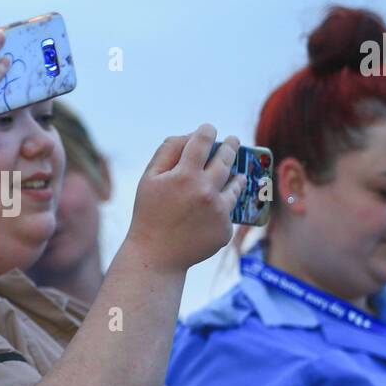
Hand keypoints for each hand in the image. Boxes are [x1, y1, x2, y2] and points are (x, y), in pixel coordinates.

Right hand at [123, 124, 244, 271]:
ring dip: (237, 174)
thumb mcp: (149, 179)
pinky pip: (230, 209)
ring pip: (237, 183)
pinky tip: (214, 207)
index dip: (208, 130)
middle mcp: (206, 190)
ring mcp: (219, 211)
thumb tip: (190, 135)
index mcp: (185, 175)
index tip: (210, 129)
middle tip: (233, 141)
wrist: (156, 256)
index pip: (203, 140)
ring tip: (236, 171)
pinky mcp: (225, 229)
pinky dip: (224, 204)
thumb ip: (168, 151)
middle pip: (227, 158)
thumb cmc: (149, 214)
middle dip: (231, 145)